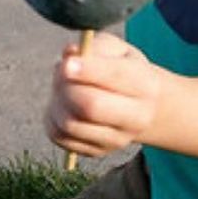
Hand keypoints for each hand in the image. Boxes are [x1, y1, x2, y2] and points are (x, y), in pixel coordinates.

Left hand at [45, 31, 164, 160]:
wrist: (142, 106)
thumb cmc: (123, 69)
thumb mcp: (117, 50)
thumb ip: (95, 47)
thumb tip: (69, 53)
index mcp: (145, 85)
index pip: (115, 77)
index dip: (87, 69)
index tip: (67, 63)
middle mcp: (136, 118)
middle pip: (91, 106)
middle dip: (66, 86)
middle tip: (60, 71)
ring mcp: (117, 139)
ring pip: (70, 123)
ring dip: (56, 101)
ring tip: (61, 86)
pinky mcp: (97, 151)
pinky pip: (60, 136)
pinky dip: (52, 117)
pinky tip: (62, 104)